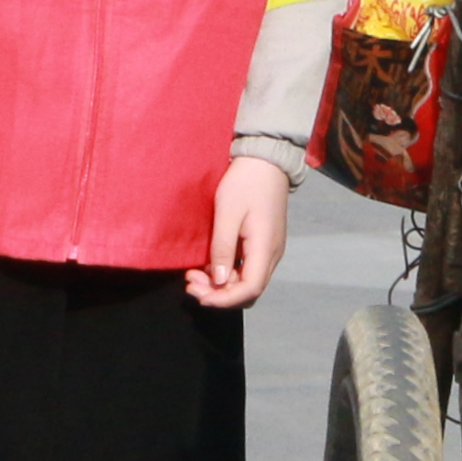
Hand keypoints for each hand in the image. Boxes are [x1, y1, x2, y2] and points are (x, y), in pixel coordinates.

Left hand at [191, 156, 292, 309]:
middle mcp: (272, 254)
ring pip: (247, 281)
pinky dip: (227, 273)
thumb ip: (223, 249)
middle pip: (248, 290)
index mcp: (265, 248)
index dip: (223, 300)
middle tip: (189, 283)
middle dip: (218, 294)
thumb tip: (219, 282)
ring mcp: (270, 249)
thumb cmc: (245, 182)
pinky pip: (246, 268)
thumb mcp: (228, 213)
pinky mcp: (263, 243)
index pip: (249, 289)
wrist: (265, 161)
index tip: (198, 294)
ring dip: (221, 284)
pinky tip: (209, 264)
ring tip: (194, 274)